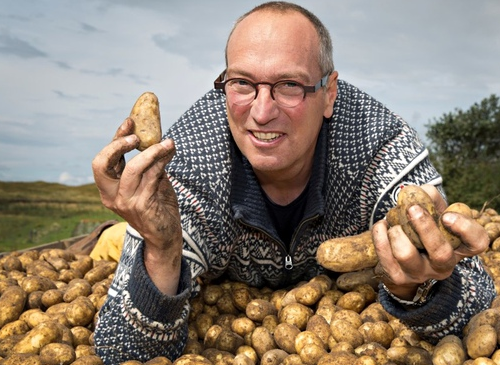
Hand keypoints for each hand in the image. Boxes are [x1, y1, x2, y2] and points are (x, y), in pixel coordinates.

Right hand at [92, 118, 182, 294]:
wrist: (166, 235)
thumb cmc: (158, 206)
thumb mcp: (150, 182)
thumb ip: (149, 164)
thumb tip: (157, 138)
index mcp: (109, 189)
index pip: (104, 160)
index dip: (115, 139)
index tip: (130, 122)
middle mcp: (111, 196)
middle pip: (102, 164)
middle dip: (118, 144)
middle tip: (138, 135)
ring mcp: (125, 203)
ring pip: (132, 168)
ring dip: (152, 152)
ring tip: (168, 143)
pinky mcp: (141, 206)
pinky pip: (151, 177)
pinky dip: (161, 162)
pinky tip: (170, 155)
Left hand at [372, 184, 489, 299]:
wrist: (400, 260)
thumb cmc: (421, 230)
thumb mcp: (432, 214)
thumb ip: (431, 199)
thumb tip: (422, 191)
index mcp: (458, 248)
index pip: (476, 242)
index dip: (465, 229)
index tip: (447, 215)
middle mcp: (443, 265)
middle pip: (440, 253)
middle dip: (425, 228)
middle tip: (412, 208)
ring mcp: (419, 273)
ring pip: (406, 254)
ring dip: (397, 232)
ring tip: (395, 224)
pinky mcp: (397, 276)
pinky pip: (384, 255)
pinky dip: (380, 235)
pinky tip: (382, 226)